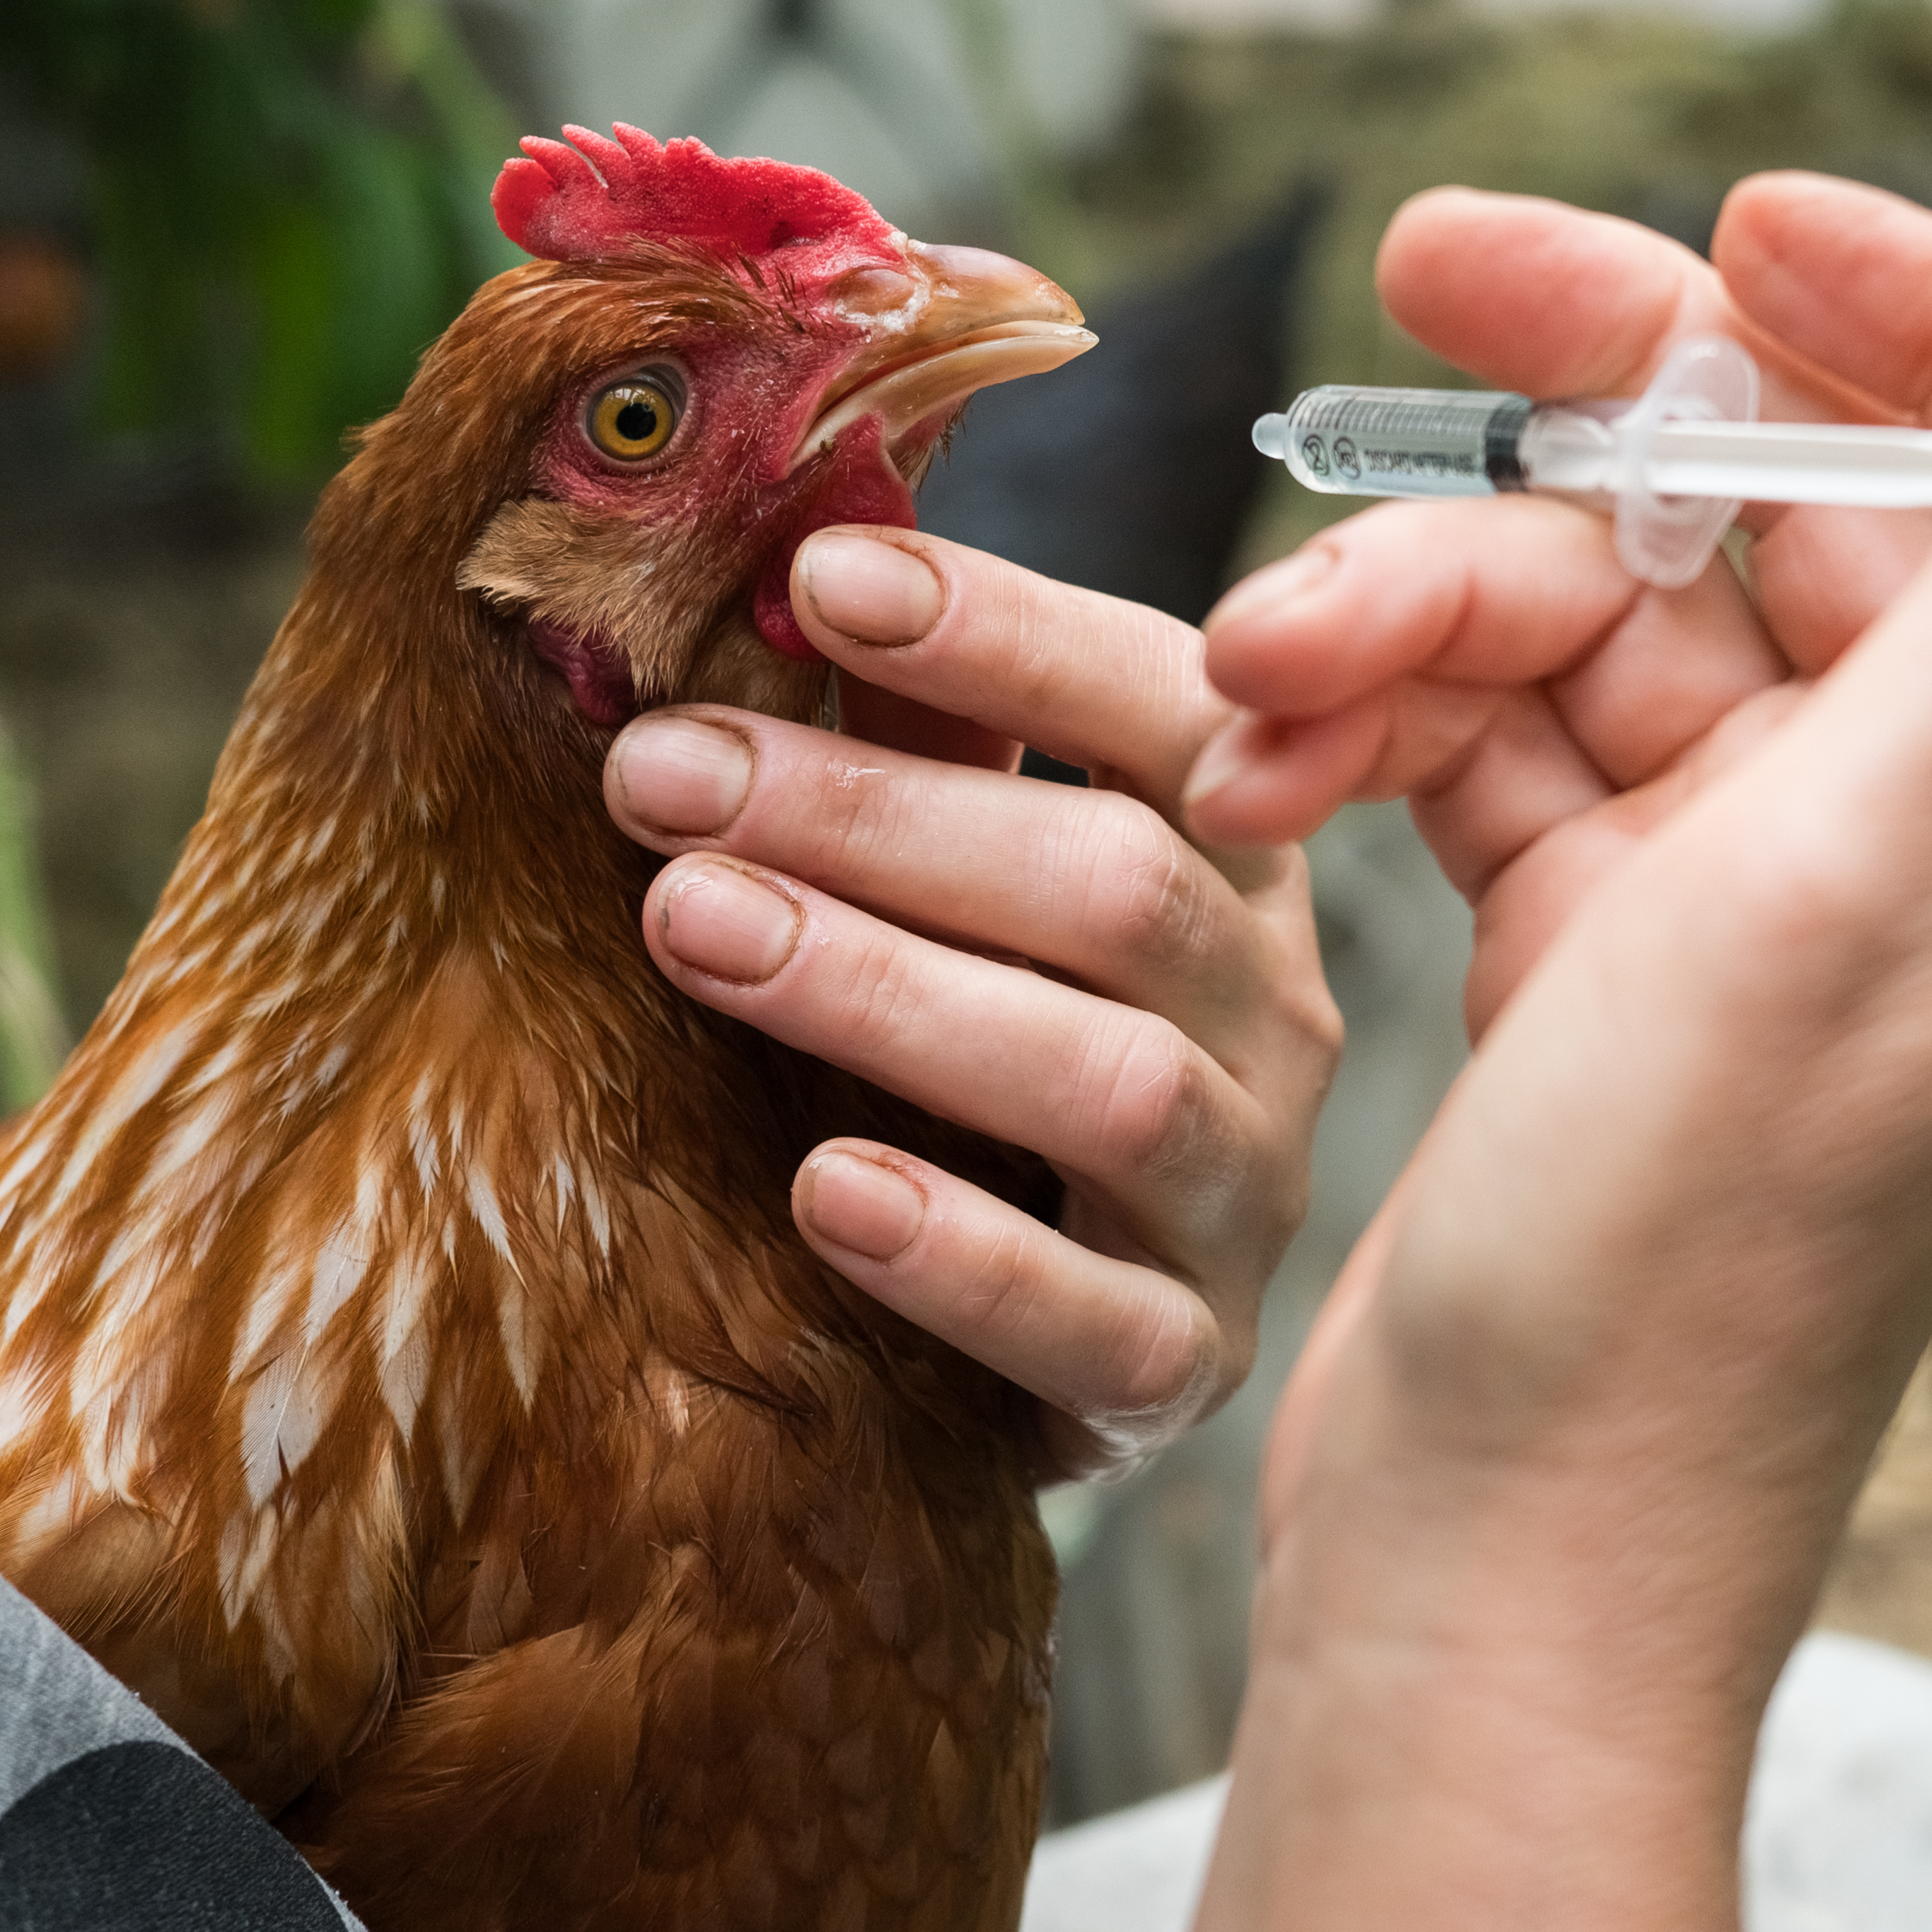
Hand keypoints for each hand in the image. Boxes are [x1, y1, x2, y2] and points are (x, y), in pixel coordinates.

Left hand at [598, 530, 1337, 1484]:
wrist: (1055, 1339)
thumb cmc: (981, 1057)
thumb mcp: (966, 885)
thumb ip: (916, 747)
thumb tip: (778, 567)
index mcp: (1234, 857)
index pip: (1172, 710)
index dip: (1011, 636)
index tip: (817, 578)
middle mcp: (1271, 1012)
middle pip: (1117, 886)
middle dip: (875, 819)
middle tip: (660, 772)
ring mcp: (1241, 1194)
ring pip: (1113, 1083)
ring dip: (886, 993)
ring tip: (691, 927)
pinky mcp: (1186, 1364)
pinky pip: (1100, 1324)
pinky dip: (962, 1255)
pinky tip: (822, 1188)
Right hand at [1180, 175, 1931, 1931]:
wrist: (1497, 1540)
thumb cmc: (1694, 1254)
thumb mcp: (1865, 882)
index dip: (1929, 308)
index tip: (1745, 235)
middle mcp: (1900, 810)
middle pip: (1771, 498)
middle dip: (1587, 396)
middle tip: (1411, 284)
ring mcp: (1731, 877)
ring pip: (1581, 618)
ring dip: (1408, 607)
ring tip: (1255, 683)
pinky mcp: (1581, 940)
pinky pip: (1474, 743)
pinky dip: (1363, 728)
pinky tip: (1256, 777)